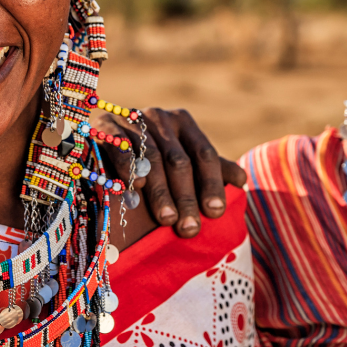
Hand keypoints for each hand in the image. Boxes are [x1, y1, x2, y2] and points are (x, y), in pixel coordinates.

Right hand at [93, 107, 246, 237]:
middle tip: (190, 229)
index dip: (211, 184)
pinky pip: (120, 148)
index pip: (204, 154)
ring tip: (167, 220)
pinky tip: (135, 192)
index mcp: (183, 123)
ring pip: (151, 158)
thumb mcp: (184, 159)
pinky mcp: (105, 125)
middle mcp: (159, 117)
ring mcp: (132, 118)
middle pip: (178, 160)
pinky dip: (129, 169)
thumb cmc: (152, 158)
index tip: (215, 213)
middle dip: (186, 197)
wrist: (103, 140)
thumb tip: (242, 181)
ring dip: (160, 192)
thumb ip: (211, 168)